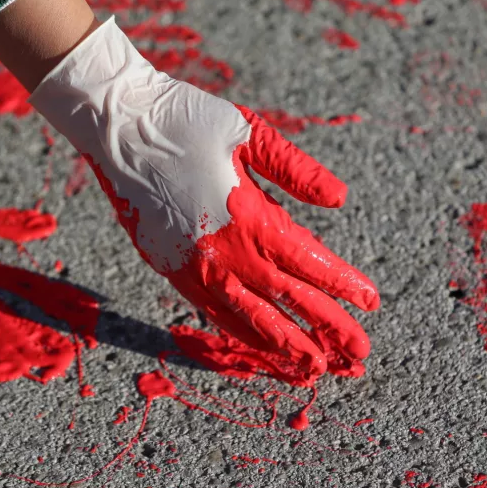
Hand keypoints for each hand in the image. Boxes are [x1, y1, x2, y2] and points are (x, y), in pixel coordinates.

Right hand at [29, 17, 378, 384]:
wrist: (115, 127)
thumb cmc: (185, 120)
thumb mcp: (249, 132)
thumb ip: (296, 170)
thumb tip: (340, 200)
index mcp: (249, 217)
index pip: (308, 263)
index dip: (342, 285)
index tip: (371, 302)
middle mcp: (224, 253)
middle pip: (287, 301)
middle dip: (327, 328)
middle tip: (359, 353)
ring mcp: (194, 268)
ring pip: (248, 319)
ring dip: (286, 345)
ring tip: (316, 366)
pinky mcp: (170, 271)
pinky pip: (213, 313)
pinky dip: (241, 333)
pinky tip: (261, 346)